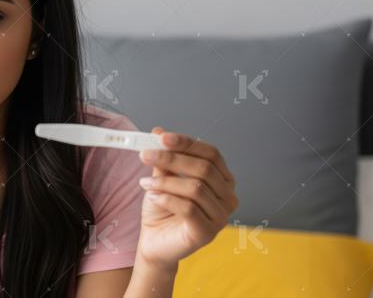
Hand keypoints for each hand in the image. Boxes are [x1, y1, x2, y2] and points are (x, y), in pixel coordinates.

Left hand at [135, 126, 238, 270]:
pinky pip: (189, 208)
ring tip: (145, 183)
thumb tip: (158, 132)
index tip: (161, 137)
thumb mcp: (162, 178)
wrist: (155, 241)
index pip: (211, 154)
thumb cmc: (163, 209)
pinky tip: (153, 196)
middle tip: (145, 155)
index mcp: (222, 179)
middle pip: (204, 168)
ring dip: (165, 182)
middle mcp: (228, 197)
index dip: (187, 143)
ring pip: (195, 188)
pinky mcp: (208, 233)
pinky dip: (167, 198)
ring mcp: (221, 216)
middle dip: (171, 159)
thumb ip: (164, 158)